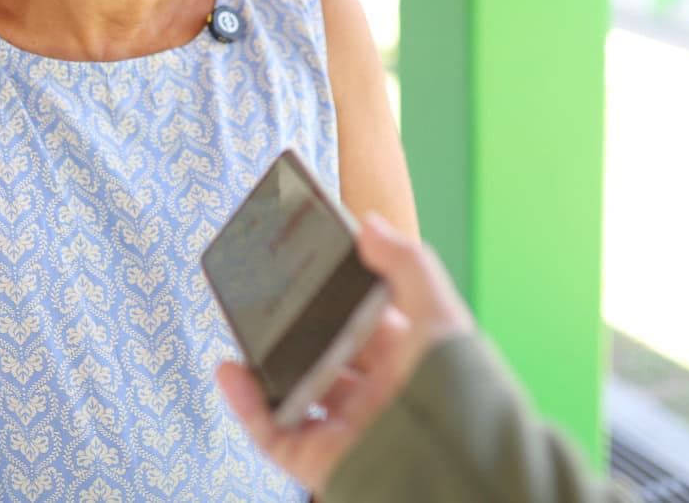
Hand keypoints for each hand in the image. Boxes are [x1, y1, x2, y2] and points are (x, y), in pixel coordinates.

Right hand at [214, 213, 474, 494]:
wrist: (453, 464)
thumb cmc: (458, 391)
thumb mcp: (439, 312)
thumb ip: (406, 263)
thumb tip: (370, 224)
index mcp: (406, 359)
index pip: (363, 321)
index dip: (336, 296)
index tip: (308, 270)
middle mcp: (376, 394)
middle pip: (324, 355)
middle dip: (296, 328)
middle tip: (266, 297)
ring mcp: (346, 427)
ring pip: (294, 392)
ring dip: (264, 364)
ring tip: (242, 329)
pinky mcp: (321, 458)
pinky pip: (274, 433)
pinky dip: (246, 405)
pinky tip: (230, 372)